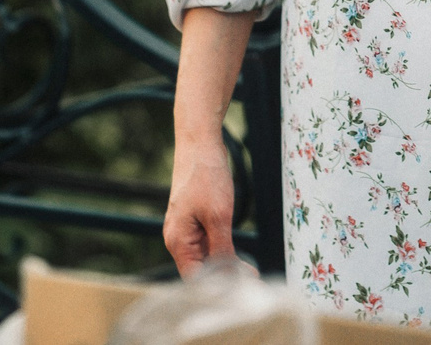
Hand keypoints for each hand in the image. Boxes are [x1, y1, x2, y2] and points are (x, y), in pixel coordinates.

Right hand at [164, 137, 240, 277]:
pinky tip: (240, 256)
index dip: (218, 287)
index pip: (195, 279)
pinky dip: (223, 251)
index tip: (243, 287)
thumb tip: (228, 277)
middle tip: (253, 278)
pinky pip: (208, 244)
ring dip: (226, 265)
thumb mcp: (218, 217)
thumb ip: (222, 249)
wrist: (200, 143)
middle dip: (225, 278)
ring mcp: (185, 230)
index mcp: (178, 242)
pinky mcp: (194, 221)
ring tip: (250, 270)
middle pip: (200, 270)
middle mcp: (178, 239)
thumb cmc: (206, 176)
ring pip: (205, 258)